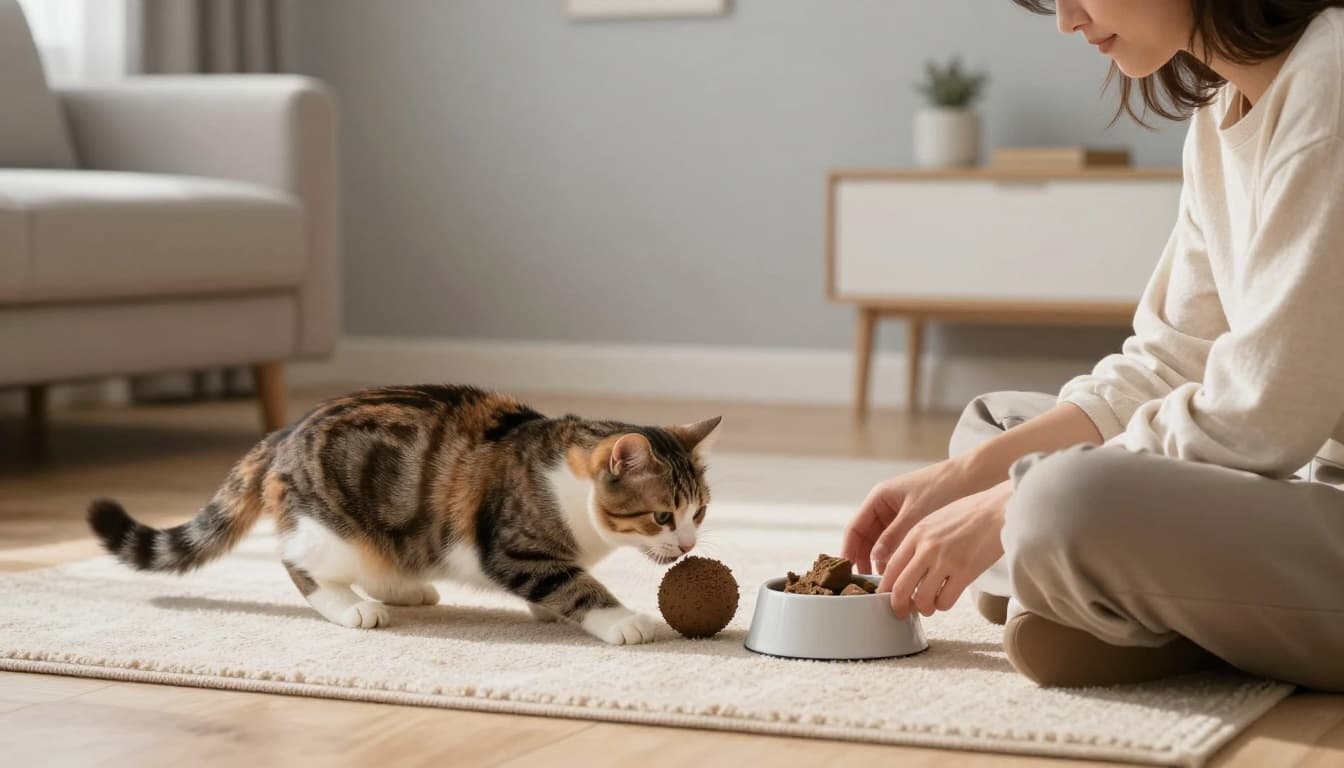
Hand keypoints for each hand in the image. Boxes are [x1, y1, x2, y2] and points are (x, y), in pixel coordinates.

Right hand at [842, 459, 976, 575]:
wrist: (975, 477)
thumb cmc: (943, 487)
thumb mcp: (916, 513)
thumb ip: (894, 537)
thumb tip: (876, 560)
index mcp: (879, 498)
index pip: (855, 529)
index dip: (848, 551)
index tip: (847, 573)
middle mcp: (886, 508)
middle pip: (866, 540)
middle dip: (865, 562)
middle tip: (868, 586)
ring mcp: (900, 517)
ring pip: (883, 545)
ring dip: (882, 563)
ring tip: (885, 585)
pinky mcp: (915, 525)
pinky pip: (899, 545)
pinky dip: (898, 559)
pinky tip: (903, 575)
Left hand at [879, 480, 1011, 618]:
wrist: (999, 509)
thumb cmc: (969, 514)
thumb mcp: (934, 520)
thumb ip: (918, 542)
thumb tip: (906, 569)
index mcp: (916, 534)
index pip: (890, 567)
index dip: (885, 588)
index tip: (886, 597)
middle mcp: (927, 548)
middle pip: (900, 587)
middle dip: (898, 605)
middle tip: (901, 611)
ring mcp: (946, 560)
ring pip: (922, 598)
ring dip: (923, 608)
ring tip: (928, 606)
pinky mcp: (966, 572)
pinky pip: (945, 600)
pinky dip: (942, 605)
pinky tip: (946, 598)